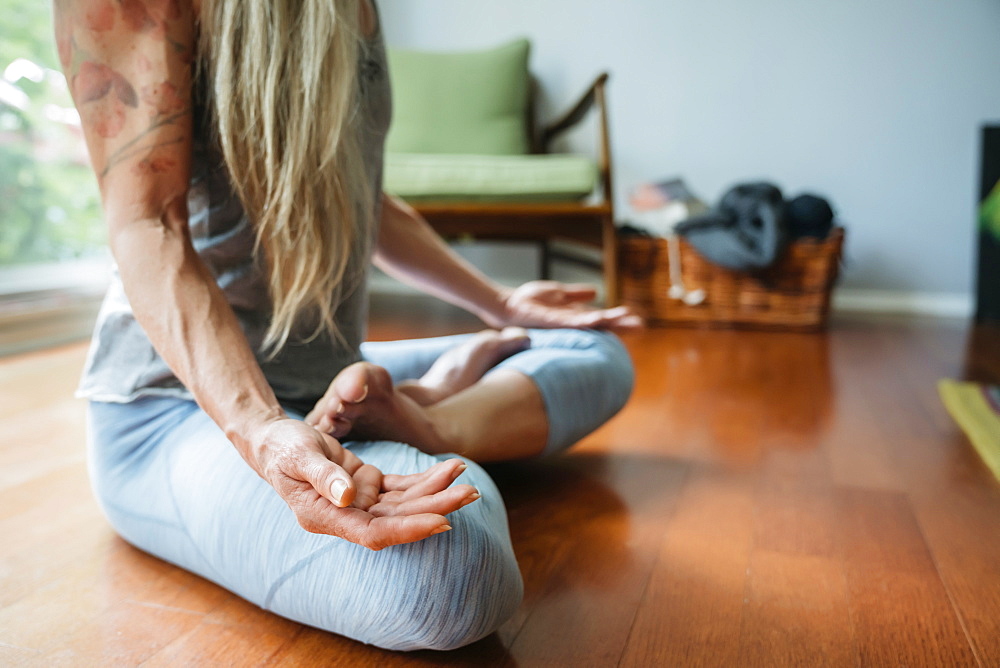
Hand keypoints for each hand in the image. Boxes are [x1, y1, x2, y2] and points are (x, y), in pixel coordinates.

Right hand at [250, 418, 478, 549]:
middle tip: (471, 493)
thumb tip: (348, 497)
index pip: (373, 533)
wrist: (274, 439)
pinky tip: (449, 469)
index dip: (408, 529)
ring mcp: (359, 502)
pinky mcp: (367, 486)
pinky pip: (402, 488)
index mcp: (325, 516)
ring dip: (437, 492)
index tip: (441, 522)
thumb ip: (322, 476)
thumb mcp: (297, 455)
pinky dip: (425, 480)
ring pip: (405, 503)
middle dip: (436, 508)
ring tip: (467, 479)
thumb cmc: (281, 447)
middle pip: (398, 520)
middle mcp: (346, 515)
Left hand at [485, 280, 642, 330]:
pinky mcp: (551, 322)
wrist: (507, 305)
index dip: (618, 319)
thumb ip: (576, 294)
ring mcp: (563, 324)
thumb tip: (595, 292)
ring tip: (628, 322)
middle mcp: (572, 322)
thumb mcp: (557, 292)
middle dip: (620, 325)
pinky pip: (571, 322)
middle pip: (601, 325)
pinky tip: (599, 319)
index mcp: (575, 315)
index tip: (637, 320)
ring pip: (591, 324)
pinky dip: (586, 321)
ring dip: (609, 323)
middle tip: (641, 327)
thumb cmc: (529, 301)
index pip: (602, 318)